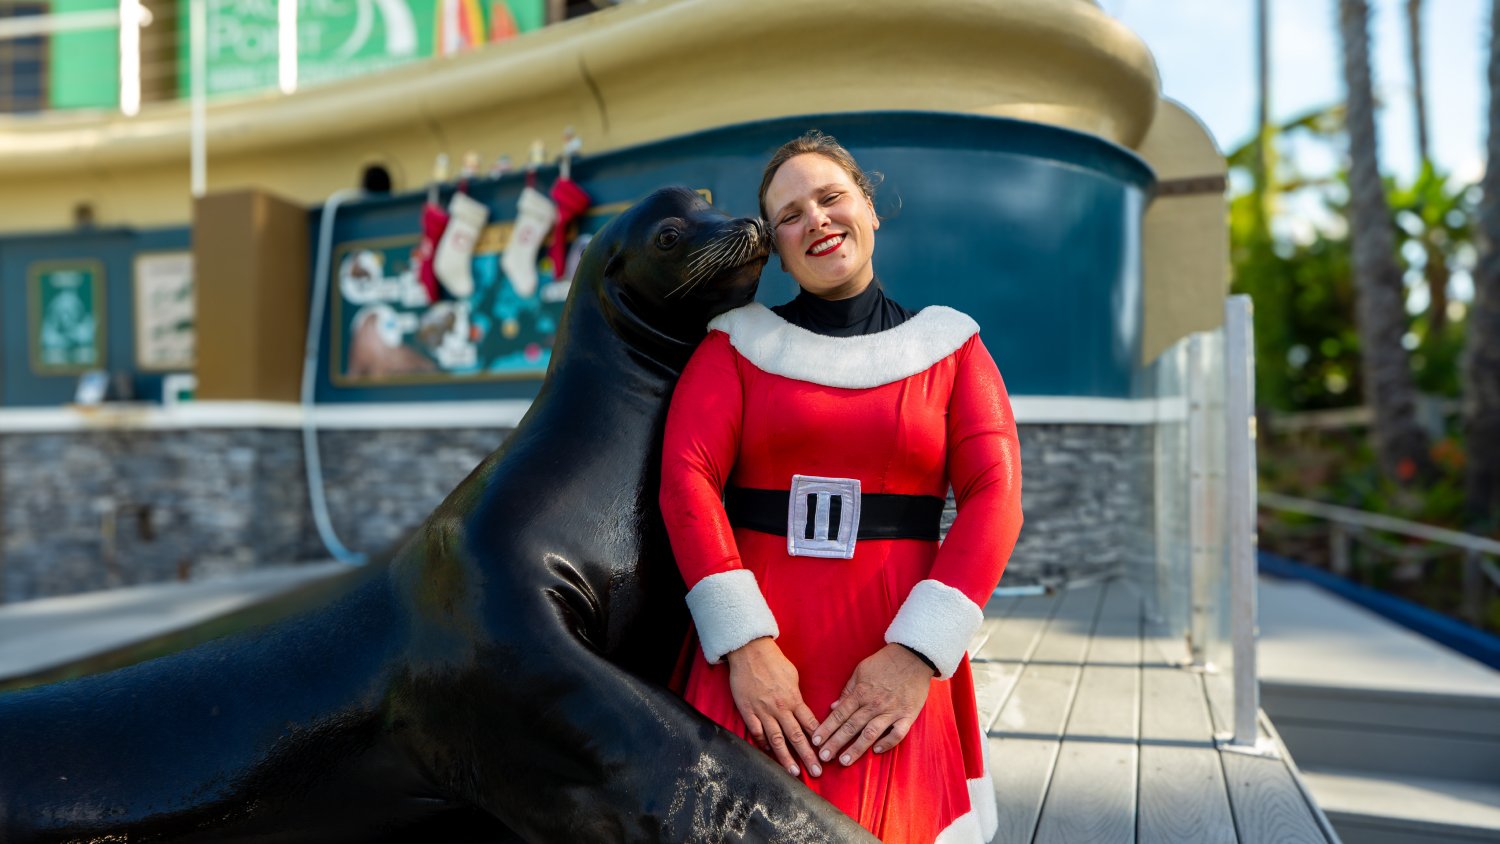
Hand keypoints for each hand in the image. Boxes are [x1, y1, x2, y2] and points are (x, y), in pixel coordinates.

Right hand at [725, 637, 822, 777]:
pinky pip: (756, 732)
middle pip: (797, 737)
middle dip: (808, 756)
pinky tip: (768, 753)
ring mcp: (763, 711)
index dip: (819, 740)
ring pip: (777, 740)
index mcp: (794, 699)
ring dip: (786, 758)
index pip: (810, 724)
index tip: (826, 753)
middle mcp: (780, 708)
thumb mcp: (792, 676)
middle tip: (816, 772)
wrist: (750, 652)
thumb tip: (801, 708)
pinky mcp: (748, 711)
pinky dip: (762, 744)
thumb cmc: (773, 661)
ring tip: (793, 772)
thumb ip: (797, 695)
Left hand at [813, 644, 933, 766]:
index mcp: (860, 693)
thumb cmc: (884, 662)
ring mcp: (891, 711)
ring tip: (844, 761)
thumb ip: (848, 691)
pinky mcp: (907, 715)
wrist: (913, 655)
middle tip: (823, 757)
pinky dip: (888, 743)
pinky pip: (897, 733)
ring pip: (870, 733)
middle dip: (835, 743)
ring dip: (856, 748)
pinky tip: (877, 751)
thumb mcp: (861, 671)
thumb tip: (834, 707)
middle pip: (851, 727)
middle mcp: (873, 704)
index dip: (826, 729)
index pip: (839, 714)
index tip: (815, 741)